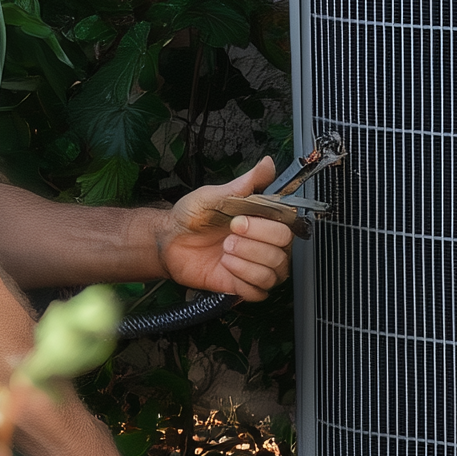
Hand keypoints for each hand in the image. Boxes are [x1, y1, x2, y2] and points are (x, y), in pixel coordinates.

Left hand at [155, 157, 293, 300]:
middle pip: (284, 251)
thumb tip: (268, 163)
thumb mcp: (216, 194)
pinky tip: (226, 267)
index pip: (287, 227)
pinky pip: (259, 292)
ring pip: (274, 273)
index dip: (265, 226)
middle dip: (254, 244)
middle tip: (229, 237)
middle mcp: (265, 245)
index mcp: (263, 222)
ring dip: (247, 262)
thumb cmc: (192, 216)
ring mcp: (255, 267)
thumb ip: (246, 183)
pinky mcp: (243, 286)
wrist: (169, 241)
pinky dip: (242, 280)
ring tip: (225, 252)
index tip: (239, 220)